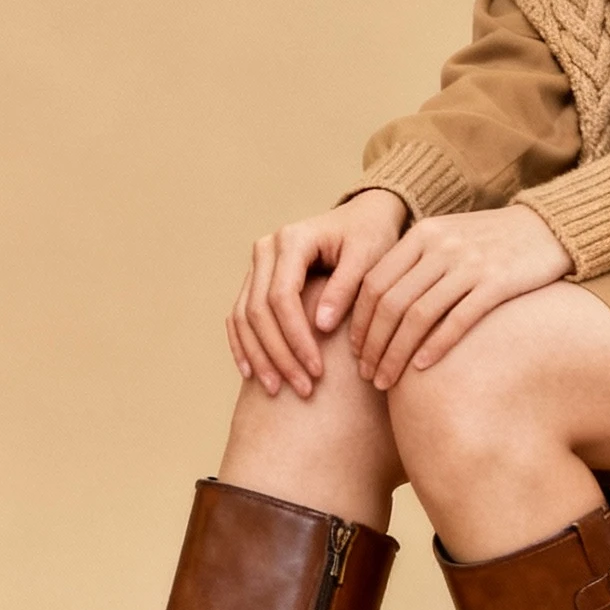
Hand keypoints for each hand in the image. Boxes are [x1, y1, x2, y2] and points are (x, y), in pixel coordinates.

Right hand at [227, 189, 407, 396]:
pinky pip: (238, 316)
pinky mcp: (256, 279)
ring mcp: (257, 264)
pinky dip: (243, 345)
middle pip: (257, 310)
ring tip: (275, 390)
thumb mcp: (369, 257)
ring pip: (243, 316)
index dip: (296, 338)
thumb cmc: (371, 237)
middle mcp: (267, 248)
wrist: (363, 219)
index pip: (283, 297)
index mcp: (293, 239)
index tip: (317, 371)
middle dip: (278, 354)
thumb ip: (346, 287)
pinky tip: (252, 373)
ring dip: (258, 356)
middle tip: (301, 389)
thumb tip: (321, 326)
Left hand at [349, 205, 571, 390]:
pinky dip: (435, 346)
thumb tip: (379, 308)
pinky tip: (422, 368)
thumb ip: (416, 263)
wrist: (547, 227)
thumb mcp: (448, 238)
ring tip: (387, 381)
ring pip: (418, 316)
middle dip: (373, 345)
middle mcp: (441, 246)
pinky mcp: (497, 281)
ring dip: (396, 354)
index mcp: (422, 234)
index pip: (374, 282)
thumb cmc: (492, 241)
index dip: (360, 322)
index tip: (356, 352)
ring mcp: (469, 263)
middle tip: (367, 375)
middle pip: (391, 303)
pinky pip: (457, 319)